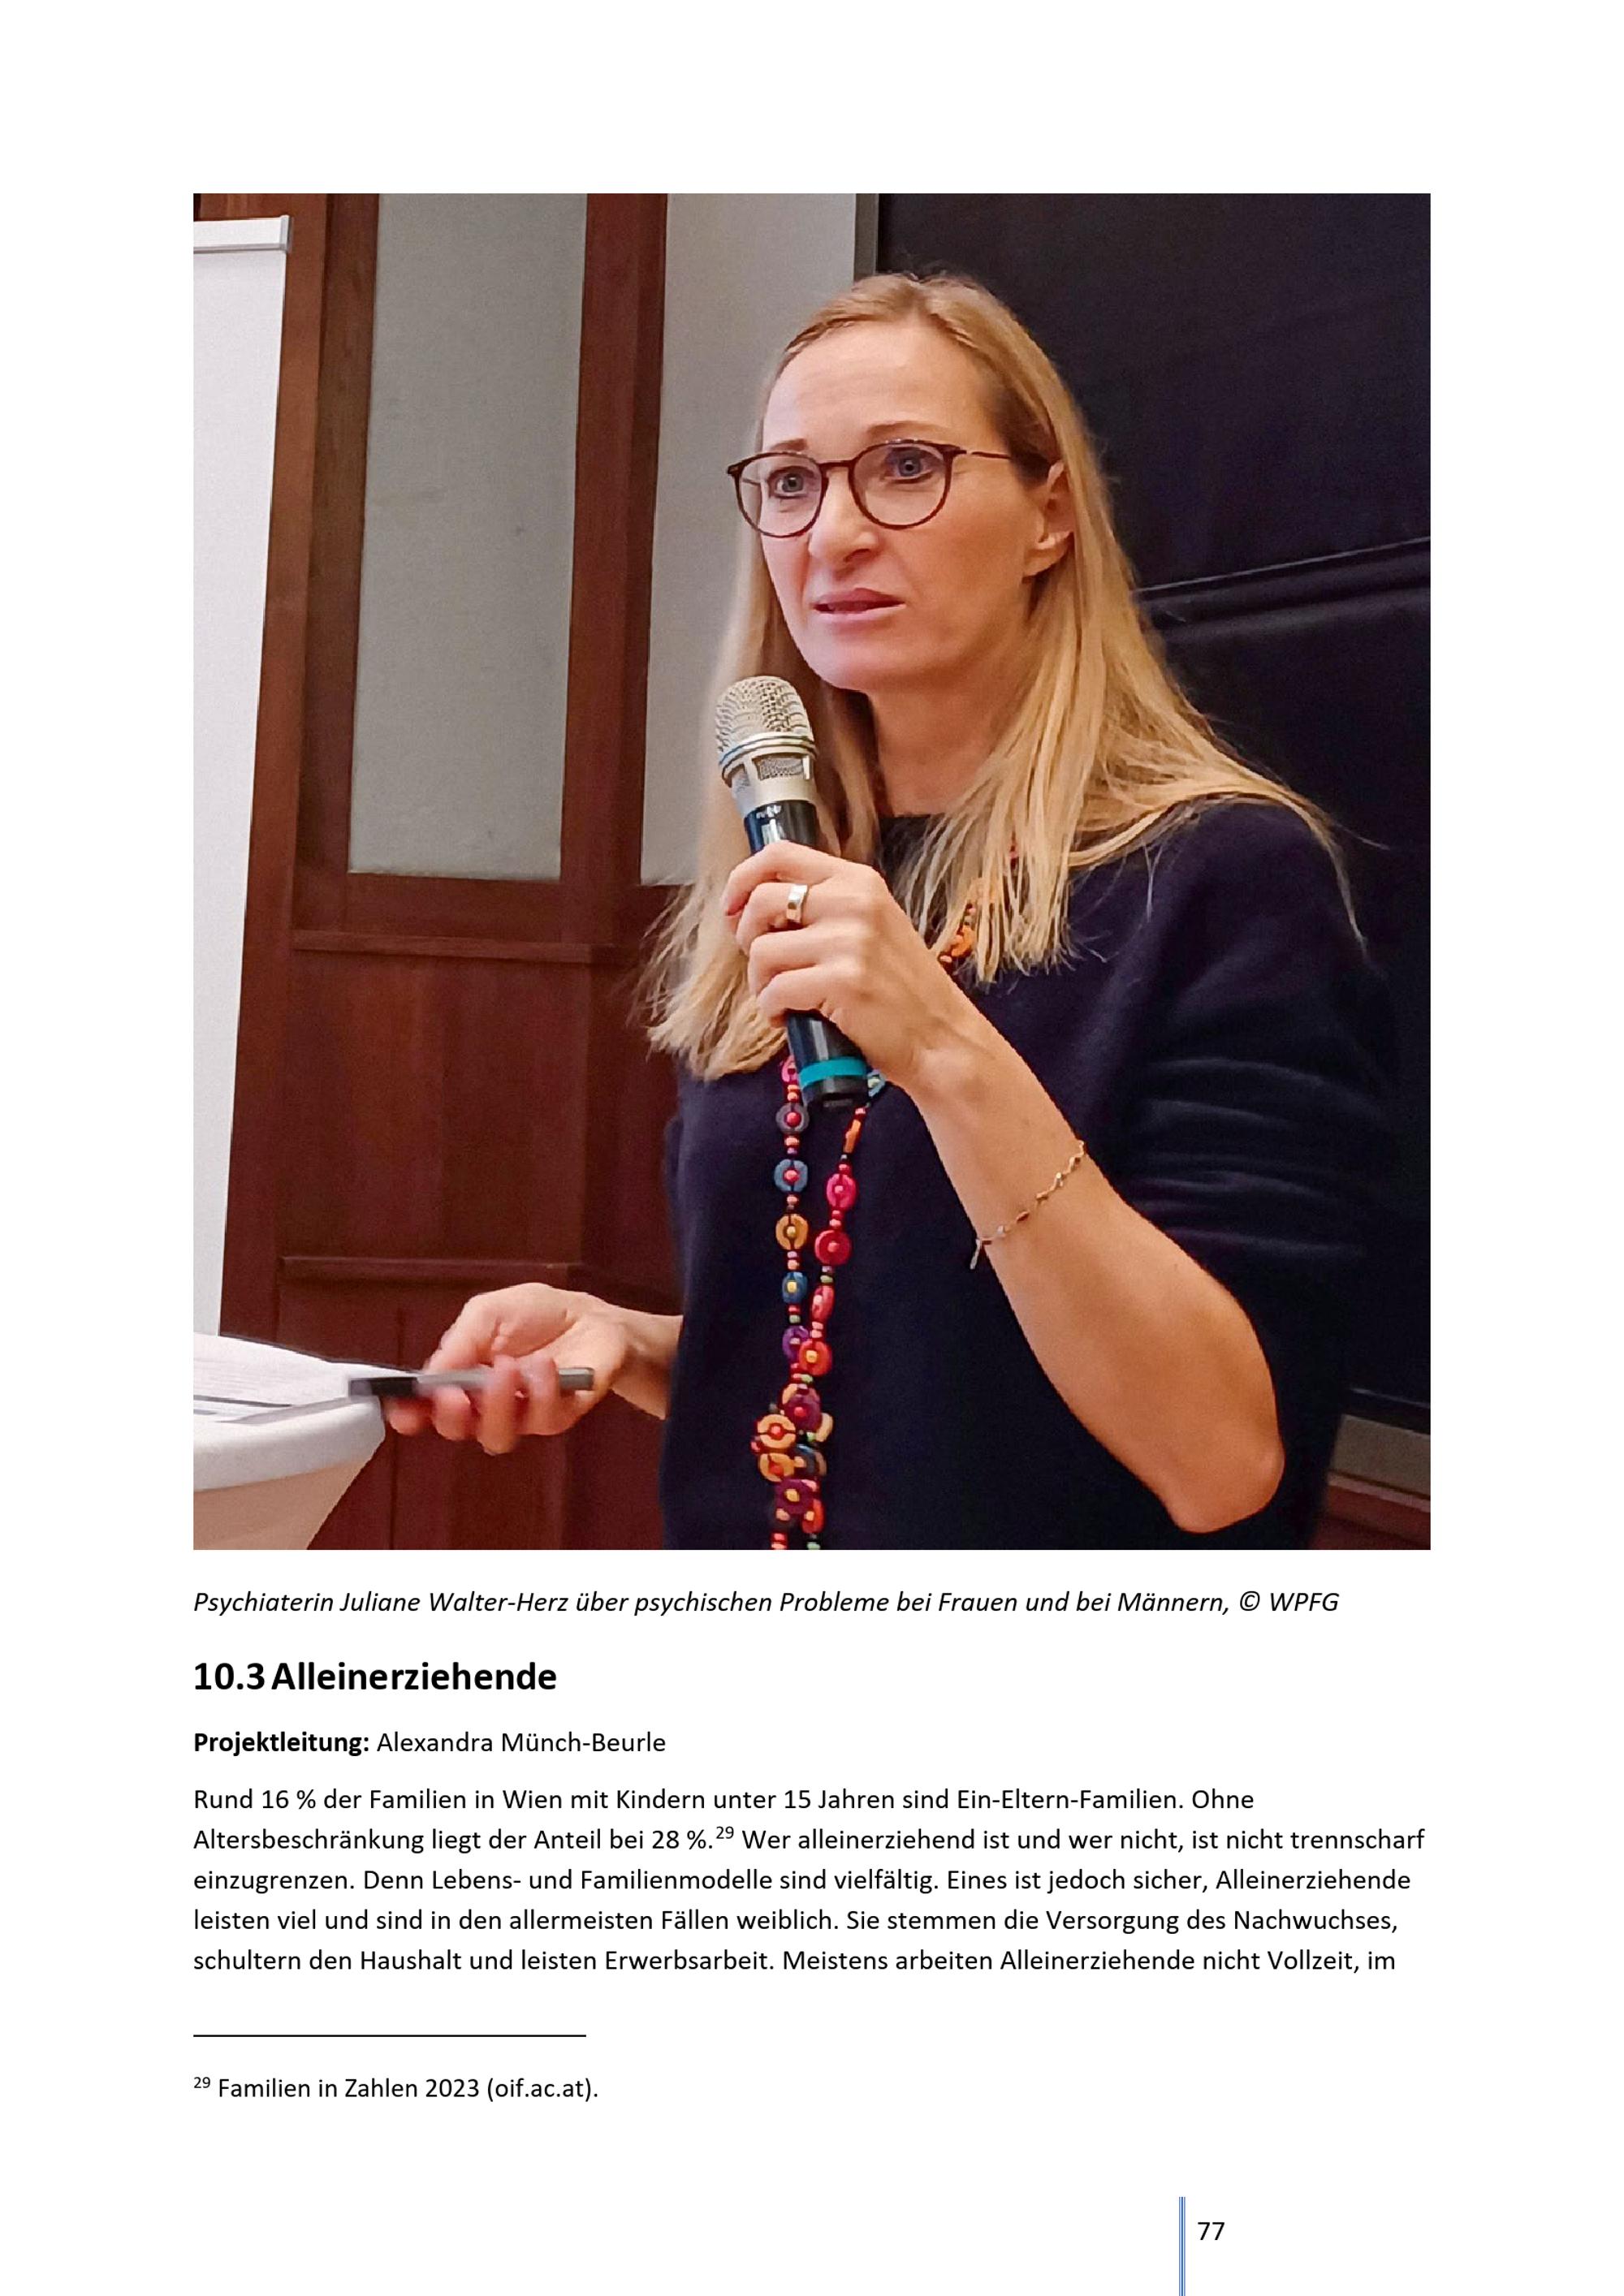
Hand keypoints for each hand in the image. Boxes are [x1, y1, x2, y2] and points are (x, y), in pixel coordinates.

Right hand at [383, 1283, 630, 1455]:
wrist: (592, 1316)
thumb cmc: (536, 1313)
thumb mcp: (489, 1312)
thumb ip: (460, 1340)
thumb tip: (431, 1373)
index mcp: (461, 1378)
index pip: (427, 1407)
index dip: (410, 1413)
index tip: (402, 1410)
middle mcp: (486, 1404)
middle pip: (457, 1429)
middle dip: (451, 1415)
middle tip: (456, 1392)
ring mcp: (521, 1415)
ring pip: (496, 1435)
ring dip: (498, 1403)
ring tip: (510, 1367)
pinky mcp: (557, 1417)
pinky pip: (542, 1421)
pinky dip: (541, 1391)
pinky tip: (546, 1365)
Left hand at [723, 842, 972, 1095]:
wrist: (940, 1038)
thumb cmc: (901, 990)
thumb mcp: (874, 927)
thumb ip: (829, 908)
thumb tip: (758, 907)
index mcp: (859, 882)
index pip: (781, 855)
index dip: (743, 879)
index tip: (732, 907)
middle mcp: (855, 903)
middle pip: (761, 901)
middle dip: (747, 938)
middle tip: (763, 965)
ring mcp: (850, 941)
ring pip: (763, 950)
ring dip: (760, 982)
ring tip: (780, 999)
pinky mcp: (843, 982)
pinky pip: (776, 990)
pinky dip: (772, 1009)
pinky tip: (789, 1018)